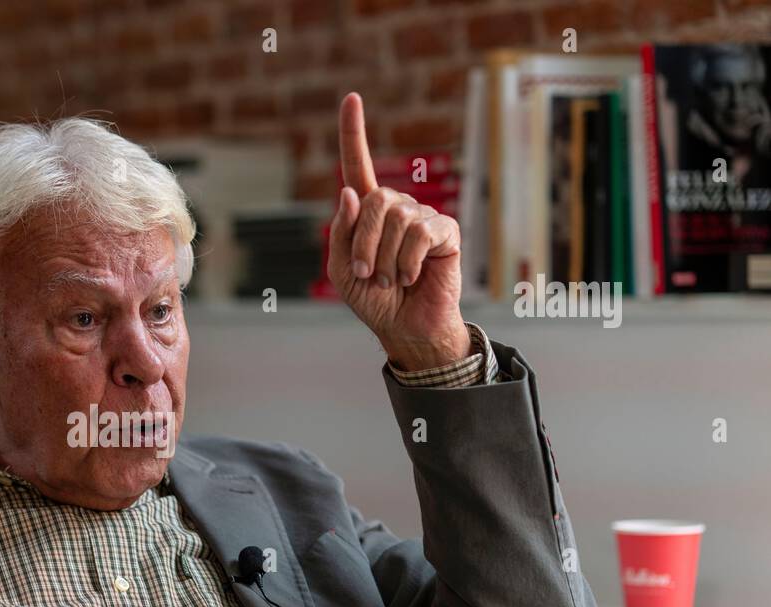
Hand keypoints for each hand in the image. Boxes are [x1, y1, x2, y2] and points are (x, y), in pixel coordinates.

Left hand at [328, 92, 468, 371]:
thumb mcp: (343, 270)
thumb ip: (341, 233)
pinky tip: (411, 277)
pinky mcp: (446, 232)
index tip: (351, 98)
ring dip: (385, 259)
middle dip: (363, 243)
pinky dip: (408, 261)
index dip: (352, 134)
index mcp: (367, 214)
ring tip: (391, 280)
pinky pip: (420, 233)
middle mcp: (396, 207)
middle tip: (367, 274)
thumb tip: (351, 192)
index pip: (357, 167)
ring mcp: (422, 217)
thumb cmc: (374, 299)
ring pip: (397, 218)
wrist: (405, 328)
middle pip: (374, 201)